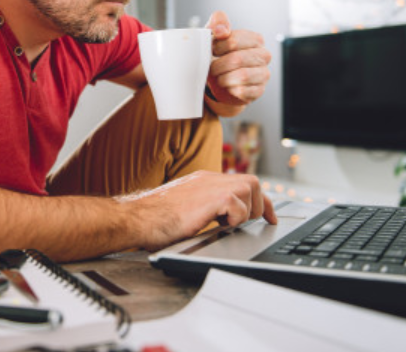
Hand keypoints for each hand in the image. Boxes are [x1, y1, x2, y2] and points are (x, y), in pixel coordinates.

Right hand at [126, 171, 276, 250]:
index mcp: (202, 182)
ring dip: (245, 211)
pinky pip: (239, 205)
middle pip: (252, 181)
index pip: (241, 184)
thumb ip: (202, 209)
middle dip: (258, 205)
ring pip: (250, 189)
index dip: (259, 200)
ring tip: (227, 224)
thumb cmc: (153, 220)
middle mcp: (208, 179)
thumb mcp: (184, 210)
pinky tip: (218, 225)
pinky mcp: (212, 197)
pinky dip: (235, 219)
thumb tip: (217, 222)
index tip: (268, 215)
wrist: (137, 218)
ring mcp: (210, 185)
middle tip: (249, 223)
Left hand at [204, 10, 271, 109]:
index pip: (233, 40)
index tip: (212, 51)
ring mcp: (264, 74)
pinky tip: (228, 86)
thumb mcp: (215, 36)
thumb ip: (217, 24)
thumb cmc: (221, 56)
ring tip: (220, 77)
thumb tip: (221, 29)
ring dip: (223, 78)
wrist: (222, 80)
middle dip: (218, 65)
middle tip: (213, 67)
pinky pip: (243, 91)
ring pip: (241, 76)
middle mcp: (263, 55)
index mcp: (255, 39)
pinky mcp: (259, 90)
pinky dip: (230, 89)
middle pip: (237, 59)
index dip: (217, 47)